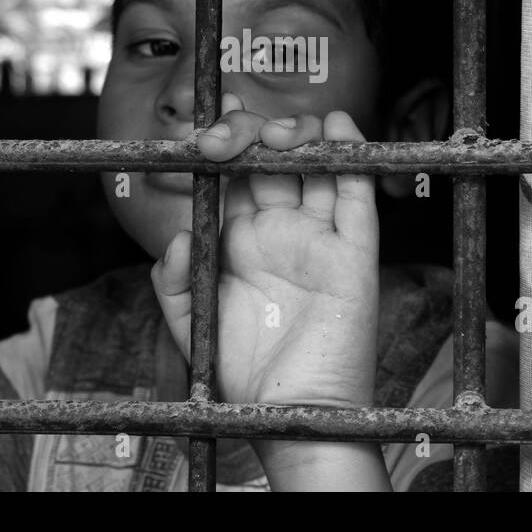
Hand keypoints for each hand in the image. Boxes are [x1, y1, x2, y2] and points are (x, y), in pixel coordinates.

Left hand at [151, 93, 379, 408]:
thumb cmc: (241, 374)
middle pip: (273, 158)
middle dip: (251, 132)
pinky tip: (335, 126)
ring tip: (272, 138)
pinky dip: (353, 153)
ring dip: (298, 135)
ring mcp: (321, 237)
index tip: (208, 115)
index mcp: (242, 239)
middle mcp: (282, 229)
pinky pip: (358, 193)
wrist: (289, 416)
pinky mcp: (356, 252)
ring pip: (318, 163)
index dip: (226, 138)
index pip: (236, 173)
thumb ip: (173, 277)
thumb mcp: (190, 323)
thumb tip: (181, 232)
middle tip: (226, 138)